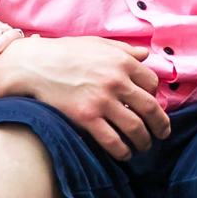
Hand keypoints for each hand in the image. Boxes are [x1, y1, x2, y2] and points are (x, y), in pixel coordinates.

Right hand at [0, 35, 168, 159]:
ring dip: (144, 142)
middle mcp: (116, 81)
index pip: (152, 84)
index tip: (151, 105)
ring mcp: (102, 101)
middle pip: (151, 109)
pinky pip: (112, 141)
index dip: (155, 97)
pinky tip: (125, 154)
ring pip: (136, 129)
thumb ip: (124, 49)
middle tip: (162, 134)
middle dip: (161, 125)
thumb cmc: (66, 52)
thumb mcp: (98, 43)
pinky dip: (123, 151)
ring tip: (144, 146)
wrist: (34, 65)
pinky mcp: (86, 118)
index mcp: (122, 62)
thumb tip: (146, 54)